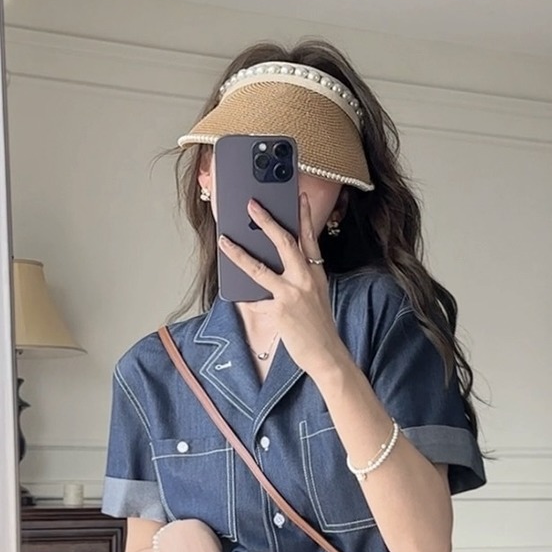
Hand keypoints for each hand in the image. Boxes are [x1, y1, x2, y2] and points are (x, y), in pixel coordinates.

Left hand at [218, 193, 348, 377]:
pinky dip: (244, 297)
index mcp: (316, 274)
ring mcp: (291, 295)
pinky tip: (234, 292)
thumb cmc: (319, 327)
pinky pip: (255, 300)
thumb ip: (300, 280)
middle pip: (284, 243)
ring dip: (238, 253)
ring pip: (259, 268)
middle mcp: (305, 280)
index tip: (297, 196)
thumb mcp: (316, 296)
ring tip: (225, 241)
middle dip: (267, 221)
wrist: (327, 354)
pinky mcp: (278, 312)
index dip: (303, 216)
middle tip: (252, 205)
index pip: (310, 238)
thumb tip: (275, 269)